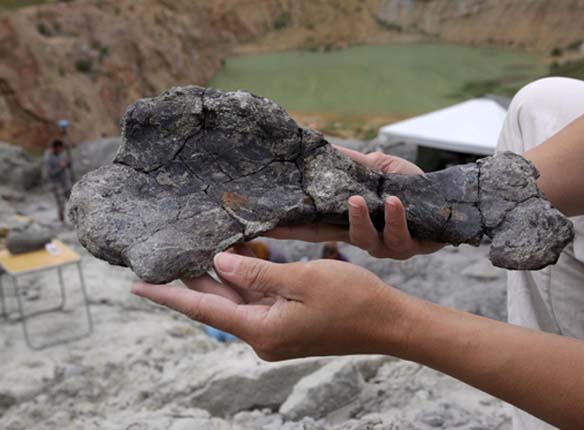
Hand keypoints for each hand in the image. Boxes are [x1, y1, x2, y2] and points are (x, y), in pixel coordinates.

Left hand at [131, 252, 414, 359]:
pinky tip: (241, 258)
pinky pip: (258, 301)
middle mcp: (262, 336)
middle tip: (169, 251)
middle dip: (194, 278)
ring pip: (238, 300)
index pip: (203, 309)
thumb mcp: (300, 280)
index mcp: (261, 330)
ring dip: (223, 276)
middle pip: (218, 303)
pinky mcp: (289, 324)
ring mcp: (276, 331)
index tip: (136, 286)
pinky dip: (248, 280)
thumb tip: (219, 263)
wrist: (389, 323)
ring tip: (199, 249)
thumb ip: (256, 273)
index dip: (168, 295)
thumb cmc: (351, 300)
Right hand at [267, 145, 443, 258]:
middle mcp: (360, 237)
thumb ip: (351, 163)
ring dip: (358, 219)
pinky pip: (398, 236)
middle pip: (324, 238)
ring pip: (362, 239)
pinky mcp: (408, 247)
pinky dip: (395, 217)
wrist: (448, 200)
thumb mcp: (377, 169)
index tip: (262, 223)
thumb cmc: (410, 186)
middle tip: (284, 220)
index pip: (311, 225)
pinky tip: (395, 201)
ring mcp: (383, 246)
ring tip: (358, 200)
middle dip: (301, 232)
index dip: (287, 226)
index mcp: (348, 220)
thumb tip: (321, 144)